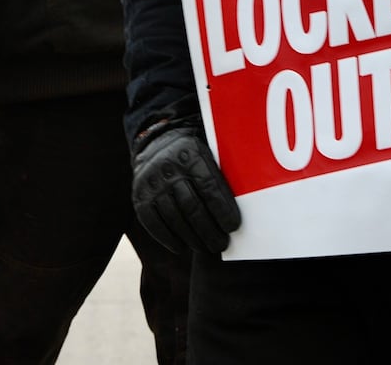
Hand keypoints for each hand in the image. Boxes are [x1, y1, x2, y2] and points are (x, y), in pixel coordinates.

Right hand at [131, 117, 239, 254]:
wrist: (157, 143)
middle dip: (210, 231)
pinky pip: (154, 224)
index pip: (210, 188)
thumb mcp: (209, 152)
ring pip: (175, 219)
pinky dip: (169, 239)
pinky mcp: (139, 197)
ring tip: (206, 247)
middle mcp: (168, 167)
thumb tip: (250, 202)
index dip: (223, 211)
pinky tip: (182, 246)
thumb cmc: (194, 155)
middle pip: (192, 208)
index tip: (233, 227)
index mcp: (190, 154)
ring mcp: (151, 183)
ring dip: (193, 238)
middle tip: (221, 244)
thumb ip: (224, 173)